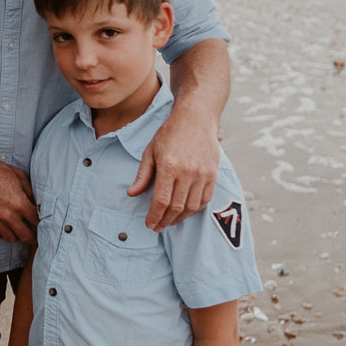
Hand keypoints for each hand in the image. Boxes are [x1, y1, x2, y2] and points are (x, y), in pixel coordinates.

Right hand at [0, 149, 38, 243]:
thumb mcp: (18, 175)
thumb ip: (30, 191)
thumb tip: (36, 203)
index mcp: (19, 203)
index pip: (36, 220)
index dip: (43, 222)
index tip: (44, 223)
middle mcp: (8, 216)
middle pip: (26, 236)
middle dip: (34, 236)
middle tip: (37, 235)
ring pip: (12, 238)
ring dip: (18, 235)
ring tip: (20, 228)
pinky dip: (4, 233)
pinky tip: (6, 226)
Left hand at [127, 105, 219, 230]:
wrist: (196, 118)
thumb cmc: (170, 133)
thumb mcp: (150, 151)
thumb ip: (143, 175)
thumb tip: (132, 194)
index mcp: (169, 167)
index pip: (161, 201)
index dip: (154, 216)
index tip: (149, 224)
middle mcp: (188, 173)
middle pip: (176, 207)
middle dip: (165, 221)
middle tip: (158, 227)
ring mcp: (202, 174)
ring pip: (191, 206)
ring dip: (180, 218)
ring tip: (170, 221)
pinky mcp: (213, 174)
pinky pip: (205, 199)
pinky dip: (195, 209)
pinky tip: (186, 211)